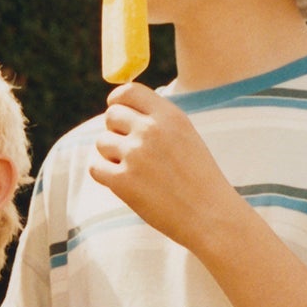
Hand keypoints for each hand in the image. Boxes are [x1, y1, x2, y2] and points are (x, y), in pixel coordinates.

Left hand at [87, 82, 245, 256]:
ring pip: (102, 142)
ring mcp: (135, 155)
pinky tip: (125, 183)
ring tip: (136, 170)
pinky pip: (96, 168)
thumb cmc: (198, 177)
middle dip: (116, 131)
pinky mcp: (122, 181)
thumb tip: (119, 107)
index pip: (129, 91)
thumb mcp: (185, 136)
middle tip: (131, 150)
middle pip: (111, 116)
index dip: (117, 100)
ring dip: (112, 155)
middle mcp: (150, 130)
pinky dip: (105, 175)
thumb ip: (156, 119)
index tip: (117, 109)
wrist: (210, 215)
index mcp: (169, 116)